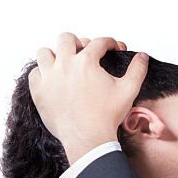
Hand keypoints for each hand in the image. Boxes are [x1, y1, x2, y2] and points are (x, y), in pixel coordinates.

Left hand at [29, 33, 148, 164]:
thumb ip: (137, 69)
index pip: (99, 42)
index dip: (110, 43)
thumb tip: (142, 56)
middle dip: (79, 42)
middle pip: (66, 38)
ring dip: (55, 55)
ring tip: (65, 63)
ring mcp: (49, 78)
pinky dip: (43, 73)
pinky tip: (54, 79)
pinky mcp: (39, 92)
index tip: (113, 48)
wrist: (88, 139)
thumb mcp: (129, 90)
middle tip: (85, 52)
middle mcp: (65, 65)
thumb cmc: (107, 116)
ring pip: (45, 53)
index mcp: (86, 62)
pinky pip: (34, 73)